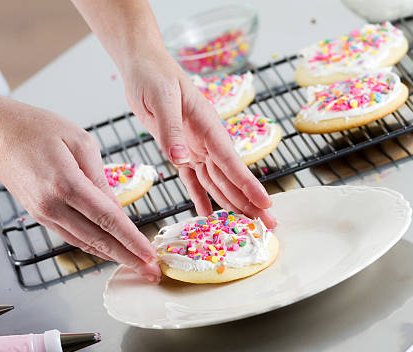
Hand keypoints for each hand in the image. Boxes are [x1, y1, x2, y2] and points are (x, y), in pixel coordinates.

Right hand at [0, 99, 160, 280]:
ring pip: (85, 243)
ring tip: (137, 266)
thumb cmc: (36, 129)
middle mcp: (53, 205)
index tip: (150, 255)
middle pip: (98, 239)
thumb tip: (118, 210)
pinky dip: (93, 247)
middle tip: (151, 272)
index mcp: (66, 183)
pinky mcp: (40, 216)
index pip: (108, 219)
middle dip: (128, 258)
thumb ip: (101, 178)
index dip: (132, 241)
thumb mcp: (80, 142)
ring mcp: (44, 214)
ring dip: (113, 257)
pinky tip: (109, 252)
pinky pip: (71, 237)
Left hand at [121, 50, 275, 227]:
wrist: (143, 66)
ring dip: (233, 203)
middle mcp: (206, 139)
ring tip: (248, 224)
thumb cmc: (154, 76)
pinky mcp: (180, 151)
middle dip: (250, 201)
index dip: (248, 185)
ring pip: (217, 181)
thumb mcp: (161, 99)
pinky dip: (201, 197)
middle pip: (231, 177)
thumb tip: (182, 160)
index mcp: (208, 125)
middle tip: (270, 225)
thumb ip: (171, 130)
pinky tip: (209, 214)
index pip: (231, 161)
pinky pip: (193, 179)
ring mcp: (195, 147)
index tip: (265, 203)